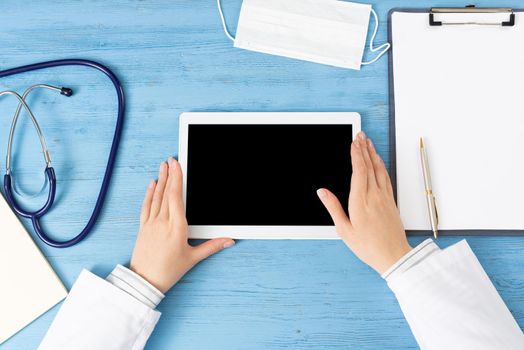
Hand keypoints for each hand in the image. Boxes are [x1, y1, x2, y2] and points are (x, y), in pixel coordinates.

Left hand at [130, 157, 234, 293]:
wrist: (144, 281)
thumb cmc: (168, 271)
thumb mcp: (193, 258)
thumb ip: (212, 246)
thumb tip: (229, 240)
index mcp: (177, 227)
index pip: (176, 197)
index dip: (177, 179)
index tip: (178, 166)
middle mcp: (163, 222)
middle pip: (166, 193)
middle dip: (170, 175)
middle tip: (170, 160)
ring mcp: (151, 224)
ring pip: (156, 197)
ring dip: (160, 180)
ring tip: (163, 167)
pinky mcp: (143, 228)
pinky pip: (146, 207)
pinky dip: (149, 194)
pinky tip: (151, 185)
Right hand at [317, 132, 410, 273]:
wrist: (393, 256)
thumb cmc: (368, 246)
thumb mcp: (344, 229)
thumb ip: (333, 207)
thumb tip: (322, 192)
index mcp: (360, 201)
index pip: (359, 171)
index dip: (356, 154)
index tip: (353, 143)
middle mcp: (374, 196)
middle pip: (370, 166)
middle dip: (364, 148)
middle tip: (361, 136)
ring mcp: (384, 198)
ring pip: (380, 170)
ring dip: (374, 154)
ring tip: (369, 144)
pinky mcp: (391, 202)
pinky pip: (386, 178)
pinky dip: (382, 166)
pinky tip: (379, 162)